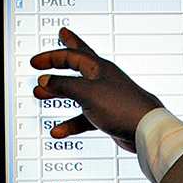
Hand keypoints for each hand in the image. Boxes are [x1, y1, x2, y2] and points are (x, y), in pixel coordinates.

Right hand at [30, 27, 163, 153]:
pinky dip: (70, 123)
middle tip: (51, 52)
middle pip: (79, 64)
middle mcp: (103, 80)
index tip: (36, 62)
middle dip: (63, 57)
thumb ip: (64, 86)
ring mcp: (106, 98)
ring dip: (59, 94)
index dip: (52, 57)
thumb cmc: (123, 107)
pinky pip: (84, 118)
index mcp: (100, 68)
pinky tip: (58, 130)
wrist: (147, 130)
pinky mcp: (108, 116)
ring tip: (41, 95)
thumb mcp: (87, 93)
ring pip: (77, 93)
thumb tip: (45, 81)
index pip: (72, 55)